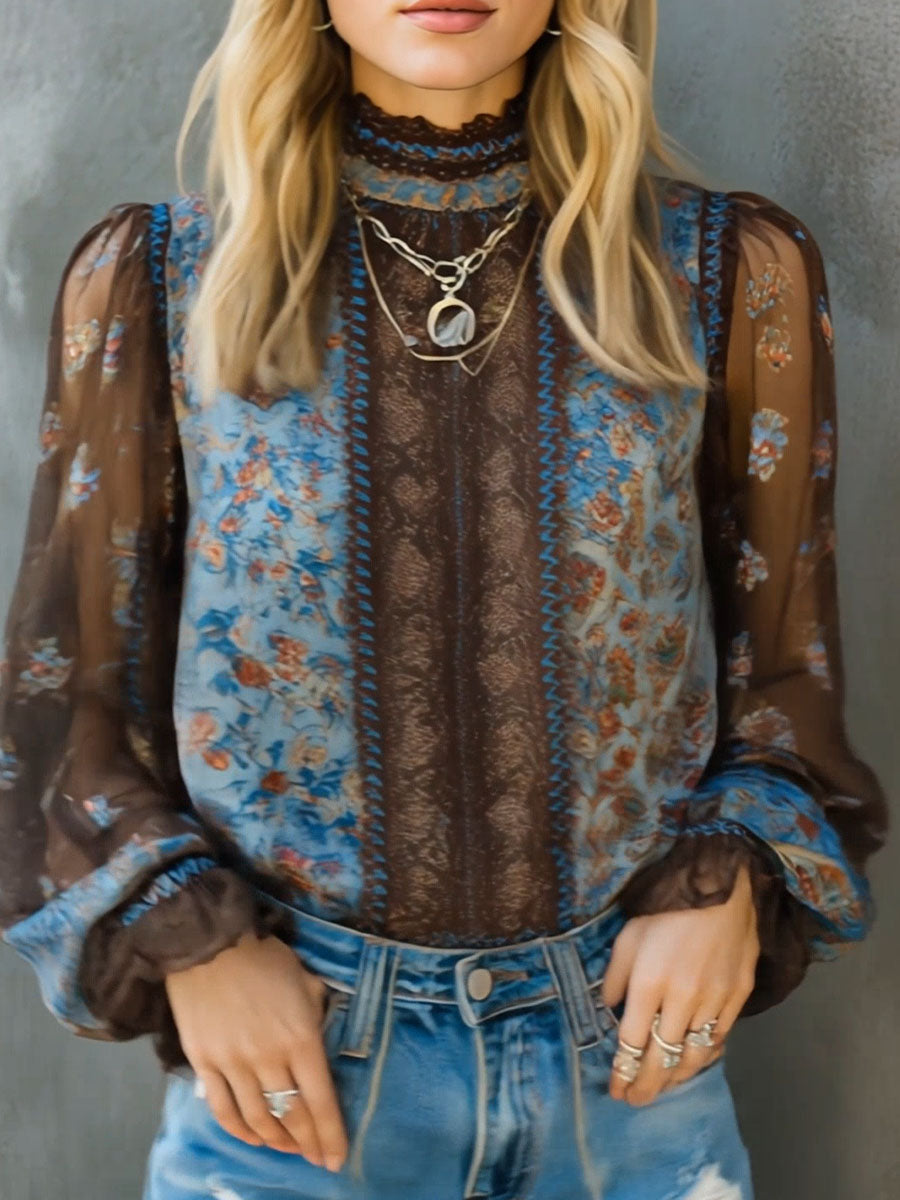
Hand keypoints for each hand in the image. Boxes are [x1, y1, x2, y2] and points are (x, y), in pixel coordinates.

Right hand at [164, 930, 347, 1171]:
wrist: (208, 943)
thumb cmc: (265, 958)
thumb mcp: (306, 981)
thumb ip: (317, 1016)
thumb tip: (320, 1042)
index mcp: (302, 1038)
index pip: (321, 1101)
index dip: (331, 1136)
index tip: (337, 1159)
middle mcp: (270, 1059)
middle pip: (293, 1116)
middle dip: (308, 1144)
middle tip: (317, 1158)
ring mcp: (234, 1065)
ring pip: (259, 1119)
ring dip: (277, 1140)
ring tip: (288, 1147)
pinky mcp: (204, 1064)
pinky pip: (223, 1110)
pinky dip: (240, 1131)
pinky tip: (253, 1136)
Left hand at [600, 862, 758, 1105]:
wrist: (719, 882)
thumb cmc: (666, 905)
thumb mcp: (627, 935)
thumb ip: (616, 977)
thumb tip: (613, 1011)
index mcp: (649, 983)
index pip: (633, 1044)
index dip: (623, 1072)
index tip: (616, 1089)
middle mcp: (682, 999)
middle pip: (663, 1059)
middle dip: (647, 1086)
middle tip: (636, 1102)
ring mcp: (715, 1000)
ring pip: (694, 1054)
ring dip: (675, 1077)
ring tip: (662, 1088)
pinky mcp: (738, 994)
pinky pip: (720, 1037)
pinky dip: (705, 1055)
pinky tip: (693, 1061)